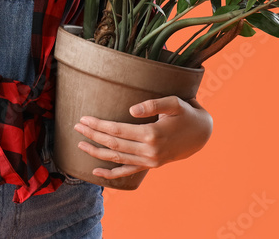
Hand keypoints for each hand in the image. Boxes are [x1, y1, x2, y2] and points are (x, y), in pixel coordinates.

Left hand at [73, 96, 212, 179]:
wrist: (201, 133)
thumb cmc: (186, 113)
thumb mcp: (173, 103)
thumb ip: (153, 104)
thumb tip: (131, 110)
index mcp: (152, 134)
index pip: (117, 131)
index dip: (99, 125)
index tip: (84, 118)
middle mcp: (149, 151)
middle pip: (113, 145)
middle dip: (93, 135)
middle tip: (76, 126)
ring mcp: (149, 161)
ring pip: (117, 159)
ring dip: (96, 152)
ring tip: (80, 144)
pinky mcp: (150, 166)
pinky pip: (127, 171)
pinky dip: (110, 174)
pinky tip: (95, 172)